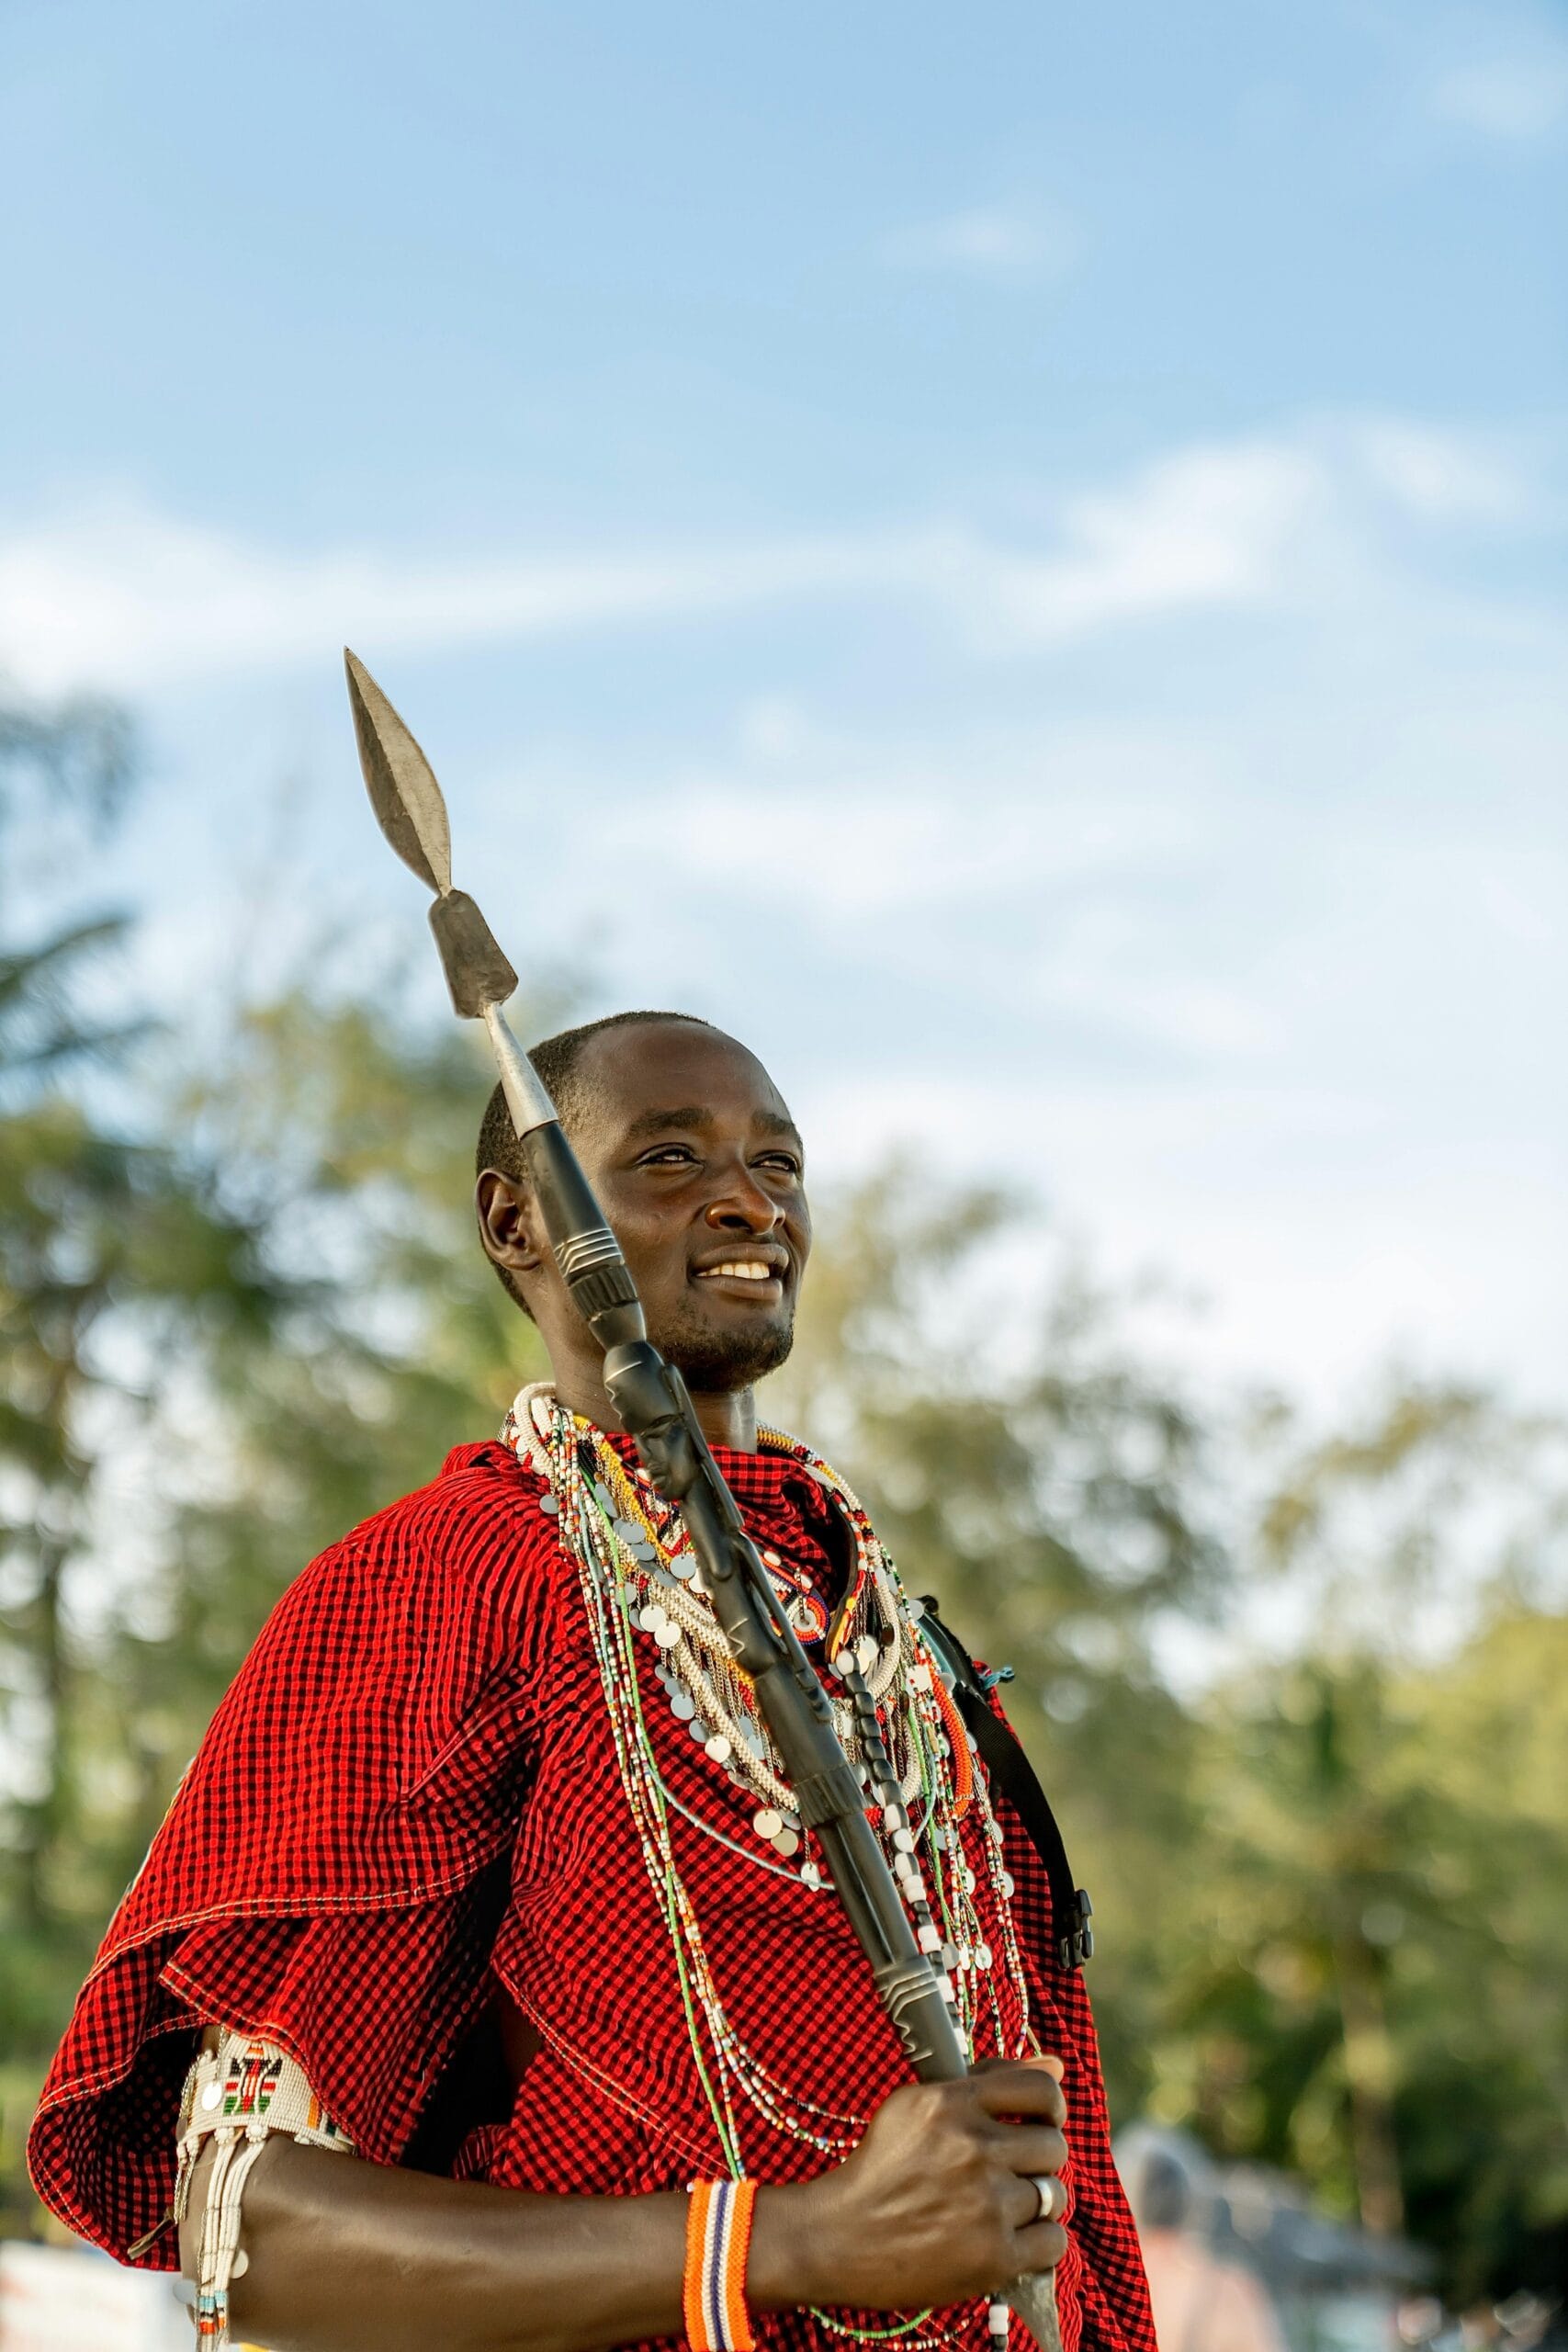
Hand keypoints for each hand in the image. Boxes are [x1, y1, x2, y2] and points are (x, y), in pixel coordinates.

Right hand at [754, 2058, 1068, 2312]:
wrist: (837, 2238)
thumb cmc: (881, 2168)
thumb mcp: (918, 2105)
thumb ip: (989, 2081)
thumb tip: (1058, 2065)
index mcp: (950, 2102)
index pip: (1040, 2088)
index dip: (1050, 2105)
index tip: (1041, 2120)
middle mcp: (972, 2148)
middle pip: (1053, 2145)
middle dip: (1037, 2159)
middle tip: (1009, 2173)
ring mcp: (985, 2204)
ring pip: (1055, 2194)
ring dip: (1035, 2203)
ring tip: (1001, 2209)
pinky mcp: (993, 2257)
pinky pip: (1053, 2242)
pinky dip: (1037, 2244)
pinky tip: (1009, 2240)